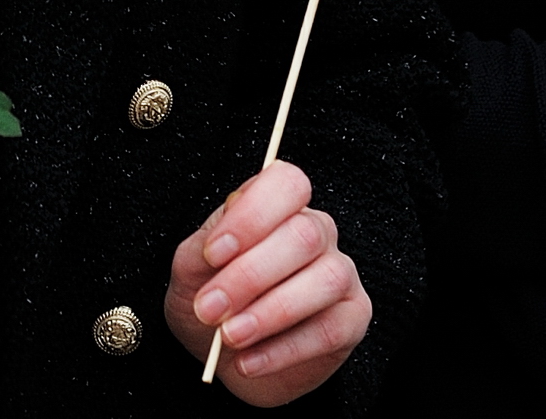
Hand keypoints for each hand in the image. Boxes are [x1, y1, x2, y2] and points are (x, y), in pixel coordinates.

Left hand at [165, 162, 368, 403]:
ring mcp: (341, 274)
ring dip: (270, 313)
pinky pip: (329, 330)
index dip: (253, 215)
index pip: (286, 183)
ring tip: (229, 337)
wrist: (227, 355)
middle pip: (304, 234)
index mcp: (279, 206)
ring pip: (325, 280)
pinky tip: (248, 362)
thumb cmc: (213, 299)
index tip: (213, 253)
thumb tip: (216, 248)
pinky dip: (283, 350)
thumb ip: (202, 251)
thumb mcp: (192, 270)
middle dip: (249, 275)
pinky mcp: (353, 319)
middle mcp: (318, 232)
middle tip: (209, 308)